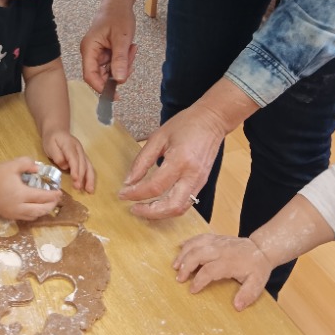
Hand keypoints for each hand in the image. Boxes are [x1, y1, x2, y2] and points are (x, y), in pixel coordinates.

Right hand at [0, 157, 61, 221]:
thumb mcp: (14, 164)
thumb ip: (28, 163)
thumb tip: (38, 169)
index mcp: (21, 194)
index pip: (42, 197)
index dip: (52, 196)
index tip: (60, 192)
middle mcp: (18, 206)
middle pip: (40, 210)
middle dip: (50, 206)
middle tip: (56, 200)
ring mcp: (13, 213)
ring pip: (33, 217)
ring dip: (42, 212)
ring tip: (48, 205)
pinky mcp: (8, 215)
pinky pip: (25, 218)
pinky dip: (33, 215)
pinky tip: (35, 208)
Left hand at [42, 130, 95, 192]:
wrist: (57, 130)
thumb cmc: (52, 139)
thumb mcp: (50, 145)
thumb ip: (57, 155)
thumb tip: (65, 166)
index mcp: (70, 145)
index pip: (74, 159)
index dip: (75, 170)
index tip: (75, 180)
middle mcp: (79, 149)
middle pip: (83, 163)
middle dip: (82, 177)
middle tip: (79, 188)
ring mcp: (82, 153)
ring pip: (89, 166)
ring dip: (90, 178)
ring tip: (90, 190)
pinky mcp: (83, 157)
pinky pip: (88, 167)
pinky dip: (90, 177)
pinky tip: (89, 186)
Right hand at [81, 0, 138, 91]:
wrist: (119, 4)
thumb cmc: (117, 16)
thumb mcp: (121, 38)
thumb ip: (120, 59)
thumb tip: (120, 80)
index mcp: (89, 49)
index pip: (90, 76)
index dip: (101, 88)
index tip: (115, 95)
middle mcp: (90, 53)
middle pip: (101, 75)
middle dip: (118, 72)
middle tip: (130, 60)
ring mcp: (97, 53)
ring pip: (110, 71)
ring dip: (123, 65)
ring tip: (131, 49)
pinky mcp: (104, 53)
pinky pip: (114, 64)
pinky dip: (124, 61)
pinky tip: (129, 49)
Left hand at [118, 101, 227, 218]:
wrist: (212, 120)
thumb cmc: (185, 124)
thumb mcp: (158, 137)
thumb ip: (142, 160)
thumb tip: (129, 181)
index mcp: (180, 160)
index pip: (155, 186)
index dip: (136, 194)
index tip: (123, 194)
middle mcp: (192, 175)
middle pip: (171, 206)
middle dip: (150, 212)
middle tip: (133, 209)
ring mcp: (199, 182)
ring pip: (180, 209)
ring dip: (160, 214)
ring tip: (143, 209)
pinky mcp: (202, 184)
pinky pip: (186, 203)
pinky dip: (170, 208)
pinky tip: (157, 204)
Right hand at [173, 234, 271, 309]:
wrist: (261, 248)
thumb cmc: (257, 267)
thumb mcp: (257, 283)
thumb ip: (247, 295)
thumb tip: (237, 306)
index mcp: (229, 262)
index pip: (209, 270)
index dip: (199, 280)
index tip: (192, 290)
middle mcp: (220, 250)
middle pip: (197, 254)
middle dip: (185, 266)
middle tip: (179, 279)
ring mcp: (216, 242)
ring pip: (195, 244)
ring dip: (183, 254)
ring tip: (174, 266)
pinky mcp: (215, 237)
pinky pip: (198, 237)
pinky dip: (188, 242)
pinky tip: (179, 247)